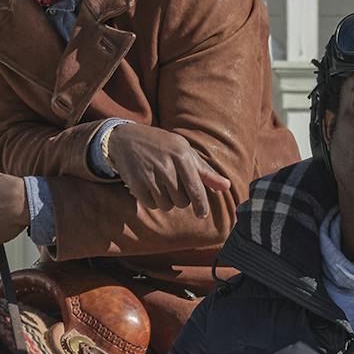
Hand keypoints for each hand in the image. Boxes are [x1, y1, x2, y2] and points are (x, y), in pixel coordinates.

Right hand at [103, 124, 235, 213]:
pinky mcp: (136, 185)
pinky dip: (153, 200)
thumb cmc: (162, 146)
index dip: (201, 205)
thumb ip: (205, 171)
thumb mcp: (184, 151)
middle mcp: (166, 165)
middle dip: (181, 199)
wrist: (126, 139)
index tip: (202, 214)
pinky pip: (152, 205)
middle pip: (182, 201)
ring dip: (167, 201)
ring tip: (161, 185)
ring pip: (167, 205)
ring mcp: (150, 175)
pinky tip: (149, 186)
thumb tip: (227, 186)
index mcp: (182, 155)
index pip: (195, 188)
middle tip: (174, 185)